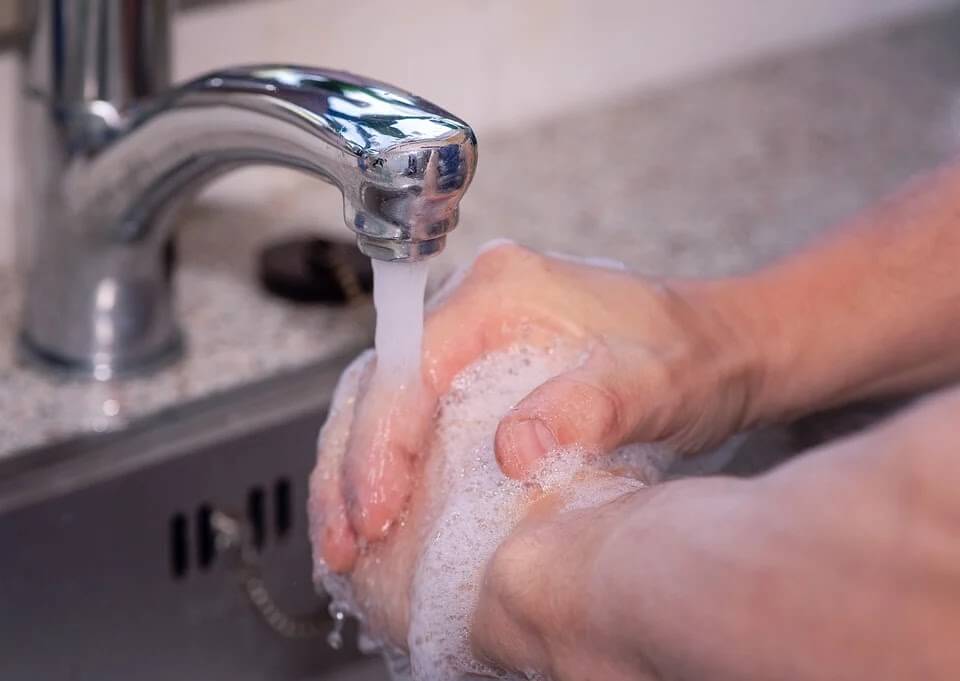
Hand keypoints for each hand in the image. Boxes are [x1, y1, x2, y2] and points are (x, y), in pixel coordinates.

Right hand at [317, 242, 764, 570]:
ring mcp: (466, 339)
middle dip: (351, 467)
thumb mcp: (655, 382)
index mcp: (500, 292)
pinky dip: (384, 470)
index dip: (382, 443)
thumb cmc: (690, 355)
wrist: (718, 348)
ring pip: (380, 402)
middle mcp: (470, 306)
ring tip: (344, 543)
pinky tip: (378, 517)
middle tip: (343, 542)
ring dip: (354, 473)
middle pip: (379, 384)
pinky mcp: (470, 372)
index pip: (411, 366)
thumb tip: (514, 451)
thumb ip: (591, 407)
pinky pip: (407, 418)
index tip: (375, 512)